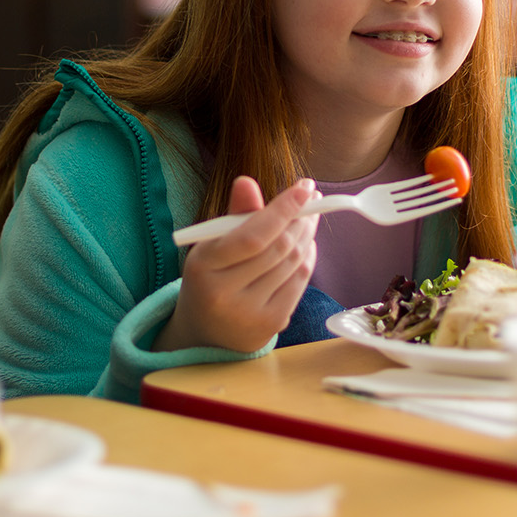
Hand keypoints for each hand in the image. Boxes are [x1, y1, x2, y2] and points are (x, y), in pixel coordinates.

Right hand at [157, 177, 318, 353]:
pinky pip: (299, 283)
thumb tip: (247, 181)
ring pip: (293, 264)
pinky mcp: (272, 324)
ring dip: (307, 235)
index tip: (303, 188)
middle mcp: (225, 294)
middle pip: (279, 248)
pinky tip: (307, 244)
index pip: (253, 236)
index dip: (283, 209)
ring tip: (310, 216)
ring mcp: (250, 312)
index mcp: (204, 267)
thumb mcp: (211, 246)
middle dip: (300, 218)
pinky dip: (308, 259)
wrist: (205, 335)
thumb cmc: (209, 279)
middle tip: (312, 198)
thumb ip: (233, 215)